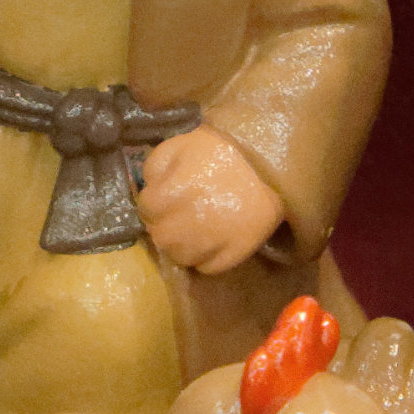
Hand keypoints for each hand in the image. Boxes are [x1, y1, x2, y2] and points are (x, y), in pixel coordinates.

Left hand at [137, 125, 282, 274]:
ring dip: (181, 245)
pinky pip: (208, 268)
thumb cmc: (221, 151)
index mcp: (171, 194)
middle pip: (160, 238)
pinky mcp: (234, 255)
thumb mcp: (180, 145)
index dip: (150, 203)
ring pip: (181, 258)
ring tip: (192, 229)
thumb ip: (154, 166)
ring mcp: (211, 243)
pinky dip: (205, 258)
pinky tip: (211, 240)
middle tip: (175, 216)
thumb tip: (147, 188)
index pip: (145, 210)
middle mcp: (187, 224)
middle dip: (163, 226)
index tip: (161, 198)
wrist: (268, 164)